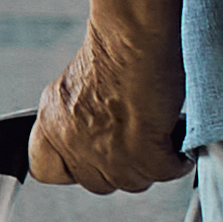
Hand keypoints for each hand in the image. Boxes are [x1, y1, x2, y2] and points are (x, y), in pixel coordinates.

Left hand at [40, 0, 193, 190]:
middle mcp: (74, 143)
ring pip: (134, 182)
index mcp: (51, 124)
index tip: (91, 159)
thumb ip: (74, 116)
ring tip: (162, 135)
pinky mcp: (143, 154)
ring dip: (152, 163)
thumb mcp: (73, 85)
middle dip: (120, 166)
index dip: (72, 168)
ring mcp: (107, 153)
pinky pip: (164, 173)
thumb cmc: (113, 50)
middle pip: (98, 183)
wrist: (133, 38)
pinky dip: (177, 159)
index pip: (44, 171)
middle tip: (138, 142)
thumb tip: (92, 132)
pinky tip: (178, 138)